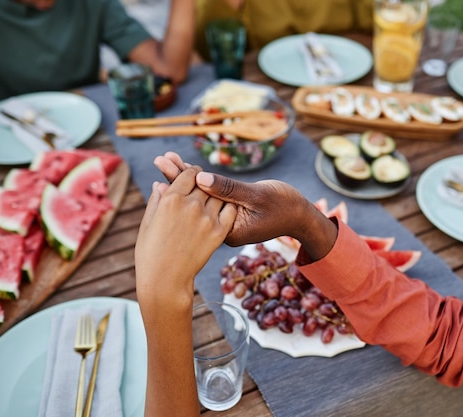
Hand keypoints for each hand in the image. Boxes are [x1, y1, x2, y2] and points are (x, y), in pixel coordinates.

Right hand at [135, 167, 235, 306]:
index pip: (189, 174)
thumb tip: (160, 183)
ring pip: (218, 195)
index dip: (192, 173)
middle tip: (203, 188)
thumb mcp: (147, 223)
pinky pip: (230, 210)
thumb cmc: (150, 253)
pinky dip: (227, 207)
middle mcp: (191, 205)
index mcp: (171, 199)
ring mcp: (207, 218)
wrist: (165, 280)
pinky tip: (220, 212)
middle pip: (205, 183)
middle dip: (203, 183)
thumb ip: (156, 200)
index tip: (193, 178)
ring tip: (211, 201)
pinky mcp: (219, 232)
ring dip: (215, 195)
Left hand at [153, 152, 337, 260]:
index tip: (166, 165)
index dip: (181, 183)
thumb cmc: (285, 206)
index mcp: (227, 230)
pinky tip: (186, 169)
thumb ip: (228, 189)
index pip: (198, 205)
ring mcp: (225, 221)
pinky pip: (210, 198)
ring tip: (167, 159)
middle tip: (160, 159)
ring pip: (200, 198)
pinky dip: (200, 183)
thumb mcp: (257, 196)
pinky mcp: (230, 212)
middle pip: (194, 202)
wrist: (301, 217)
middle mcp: (222, 227)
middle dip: (177, 179)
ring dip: (186, 179)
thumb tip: (200, 178)